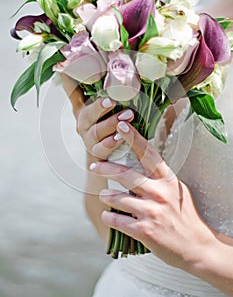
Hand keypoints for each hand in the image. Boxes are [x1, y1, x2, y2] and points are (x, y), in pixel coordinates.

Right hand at [61, 74, 133, 160]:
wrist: (109, 154)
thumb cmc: (111, 123)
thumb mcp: (108, 106)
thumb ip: (111, 89)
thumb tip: (121, 61)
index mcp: (83, 107)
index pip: (73, 91)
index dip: (69, 79)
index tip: (65, 66)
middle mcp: (82, 121)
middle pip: (86, 113)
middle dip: (99, 106)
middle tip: (112, 100)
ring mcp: (88, 138)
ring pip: (95, 131)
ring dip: (112, 123)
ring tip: (128, 115)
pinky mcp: (96, 152)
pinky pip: (101, 148)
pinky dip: (111, 142)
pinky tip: (121, 137)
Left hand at [90, 119, 216, 270]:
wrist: (196, 246)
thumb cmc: (184, 215)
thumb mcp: (176, 190)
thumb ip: (157, 179)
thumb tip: (137, 166)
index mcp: (168, 180)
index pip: (148, 154)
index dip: (134, 138)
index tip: (121, 125)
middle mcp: (159, 193)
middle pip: (125, 174)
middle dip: (106, 168)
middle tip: (94, 166)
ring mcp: (151, 212)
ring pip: (116, 198)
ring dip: (107, 196)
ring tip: (105, 196)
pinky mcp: (144, 231)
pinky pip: (116, 219)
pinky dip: (109, 216)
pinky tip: (108, 215)